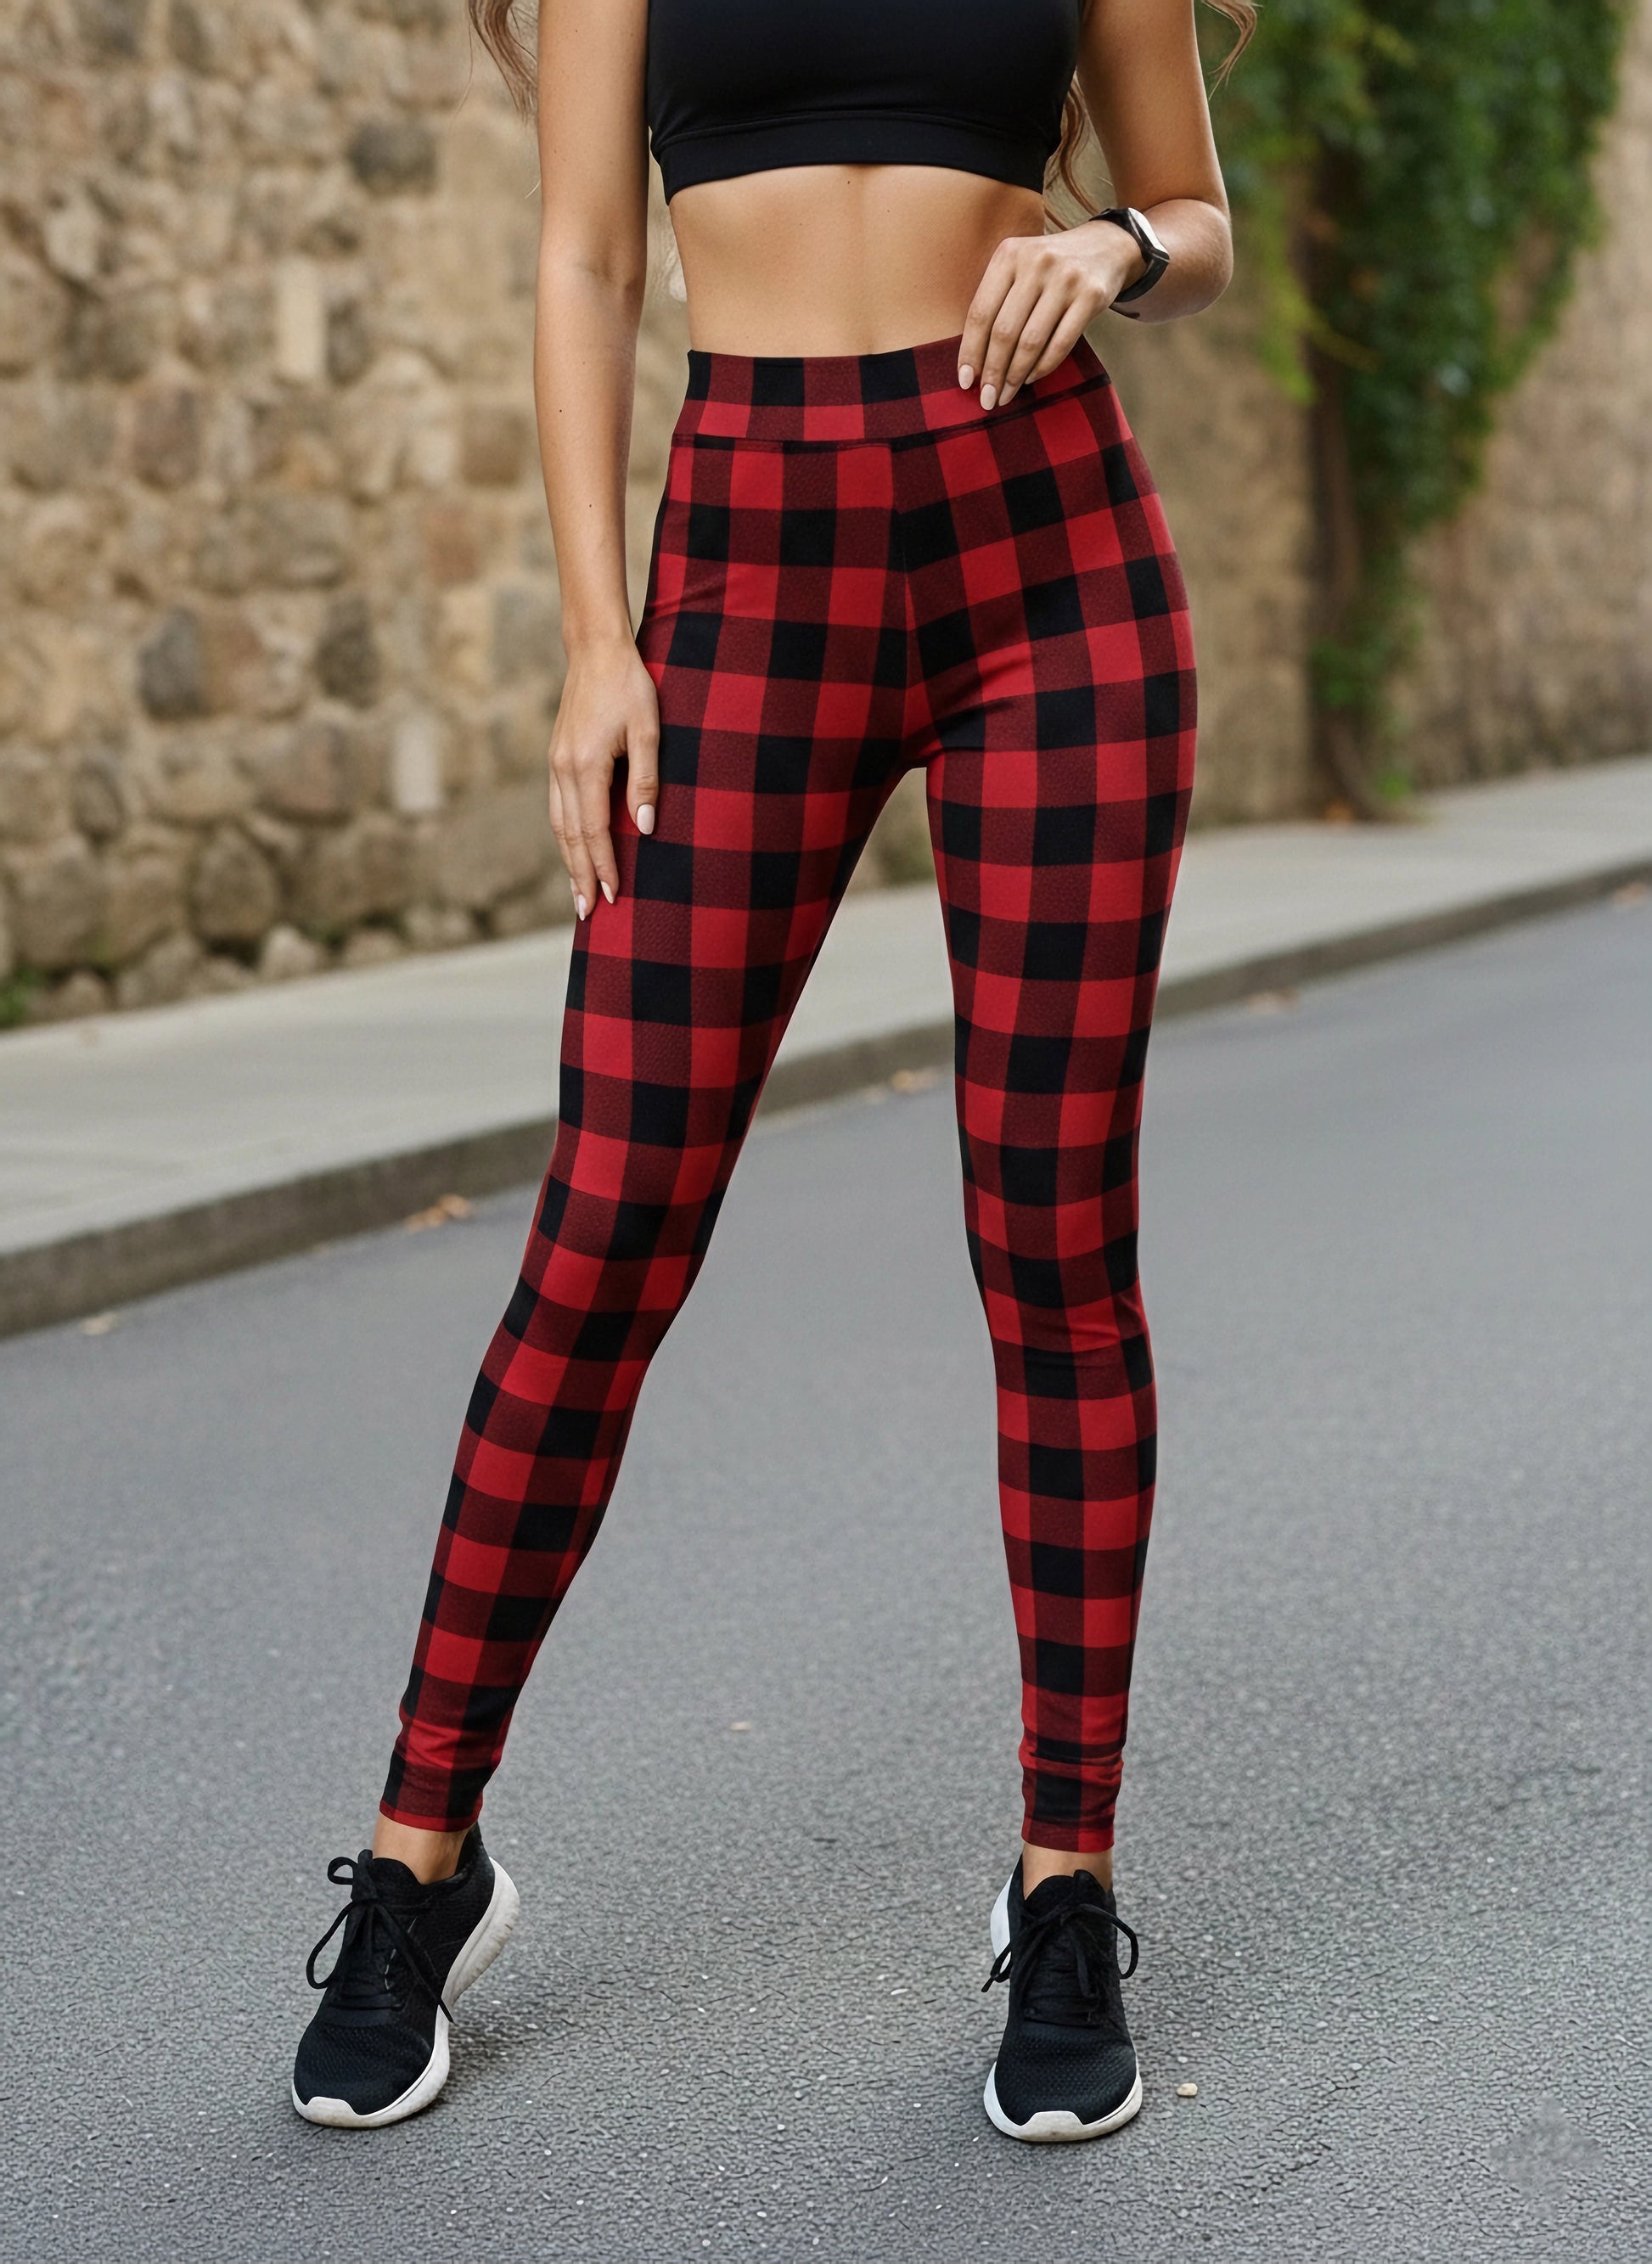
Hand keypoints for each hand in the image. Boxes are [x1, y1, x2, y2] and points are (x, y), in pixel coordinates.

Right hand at [547, 635, 659, 919]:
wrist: (596, 651)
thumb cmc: (629, 687)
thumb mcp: (648, 731)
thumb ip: (645, 781)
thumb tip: (645, 829)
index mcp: (585, 765)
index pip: (594, 830)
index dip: (604, 866)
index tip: (614, 896)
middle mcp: (563, 769)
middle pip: (570, 837)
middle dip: (580, 877)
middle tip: (588, 914)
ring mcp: (555, 764)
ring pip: (558, 826)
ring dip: (569, 862)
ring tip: (578, 894)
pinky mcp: (556, 759)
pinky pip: (557, 809)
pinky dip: (564, 837)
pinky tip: (573, 852)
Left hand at [957, 223, 1143, 408]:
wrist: (1105, 246)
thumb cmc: (1049, 269)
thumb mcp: (1018, 268)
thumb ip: (997, 301)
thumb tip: (974, 361)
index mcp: (1009, 254)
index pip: (980, 312)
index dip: (970, 351)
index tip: (965, 381)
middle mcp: (1036, 262)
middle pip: (1004, 331)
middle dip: (992, 372)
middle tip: (987, 399)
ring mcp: (1065, 278)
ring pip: (1031, 341)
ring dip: (1015, 376)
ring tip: (1006, 395)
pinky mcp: (1091, 295)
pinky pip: (1061, 343)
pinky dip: (1042, 367)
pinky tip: (1031, 378)